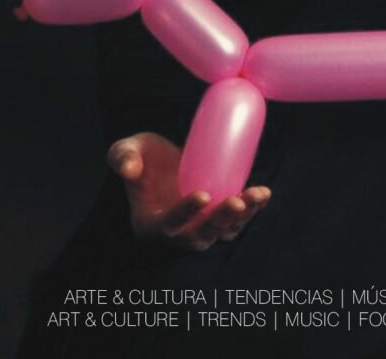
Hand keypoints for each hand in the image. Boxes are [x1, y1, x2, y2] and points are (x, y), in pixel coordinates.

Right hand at [108, 132, 270, 251]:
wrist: (162, 161)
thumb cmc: (140, 156)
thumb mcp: (125, 150)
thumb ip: (122, 157)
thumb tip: (129, 169)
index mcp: (150, 224)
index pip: (168, 225)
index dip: (185, 214)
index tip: (203, 195)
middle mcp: (176, 234)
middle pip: (200, 234)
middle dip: (221, 220)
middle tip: (237, 201)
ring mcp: (198, 228)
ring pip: (222, 231)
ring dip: (243, 217)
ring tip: (258, 195)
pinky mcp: (216, 219)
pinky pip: (235, 222)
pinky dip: (251, 210)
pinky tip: (263, 194)